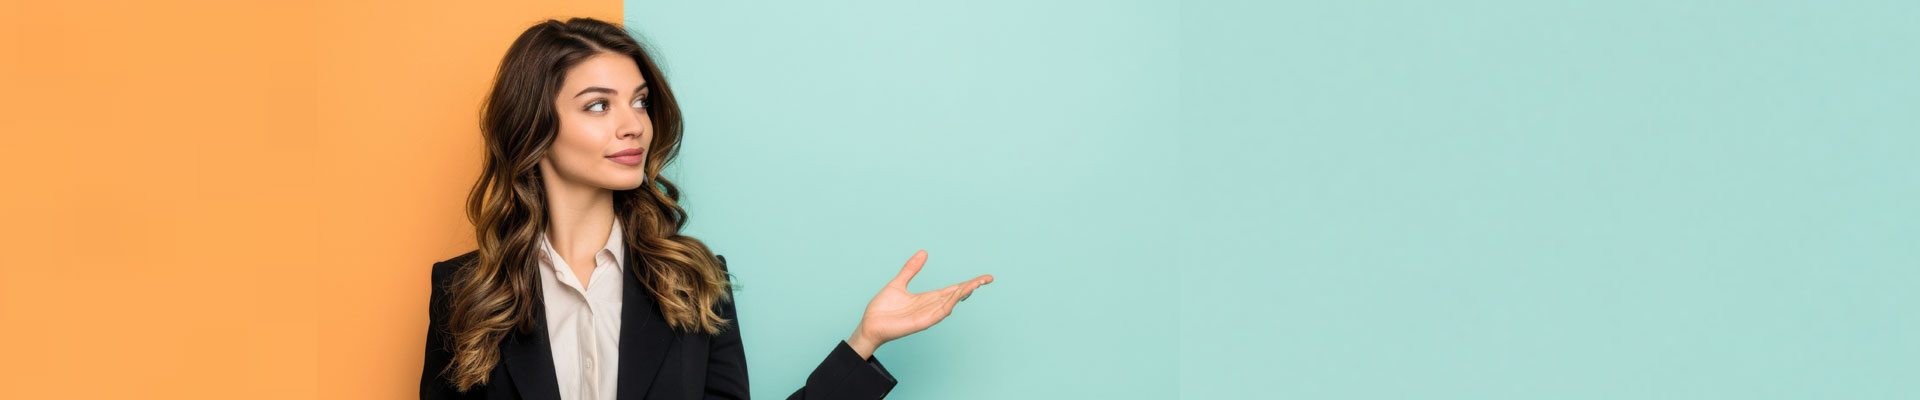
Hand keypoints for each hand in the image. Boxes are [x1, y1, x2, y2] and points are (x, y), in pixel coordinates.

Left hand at [847, 250, 993, 358]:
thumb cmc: (882, 309)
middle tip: (986, 279)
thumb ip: (911, 269)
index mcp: (928, 298)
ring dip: (963, 294)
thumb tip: (923, 252)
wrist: (869, 324)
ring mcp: (928, 315)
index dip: (968, 283)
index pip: (953, 289)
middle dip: (971, 287)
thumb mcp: (899, 283)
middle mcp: (931, 306)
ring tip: (975, 284)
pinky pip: (938, 313)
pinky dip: (949, 304)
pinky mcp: (921, 322)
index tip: (983, 278)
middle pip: (956, 295)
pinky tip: (956, 295)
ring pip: (950, 303)